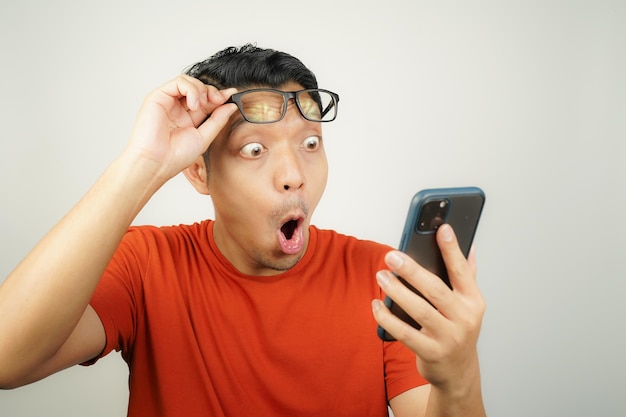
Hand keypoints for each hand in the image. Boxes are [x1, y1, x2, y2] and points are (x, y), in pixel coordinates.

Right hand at [125, 74, 236, 181]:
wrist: (157, 162)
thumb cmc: (175, 156)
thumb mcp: (204, 137)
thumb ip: (217, 120)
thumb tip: (231, 106)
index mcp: (189, 118)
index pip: (207, 101)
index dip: (220, 96)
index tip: (232, 95)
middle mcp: (178, 108)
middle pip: (199, 89)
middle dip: (212, 92)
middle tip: (219, 100)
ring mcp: (168, 101)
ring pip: (189, 82)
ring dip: (202, 89)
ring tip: (203, 104)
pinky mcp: (158, 96)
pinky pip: (179, 82)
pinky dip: (191, 89)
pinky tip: (194, 104)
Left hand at [372, 224, 484, 392]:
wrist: (459, 372)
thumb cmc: (458, 330)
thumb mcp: (469, 304)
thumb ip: (467, 275)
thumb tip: (470, 246)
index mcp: (473, 301)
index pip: (462, 270)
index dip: (452, 249)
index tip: (441, 228)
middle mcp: (464, 318)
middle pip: (435, 289)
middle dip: (412, 270)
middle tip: (392, 256)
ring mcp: (448, 337)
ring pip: (419, 310)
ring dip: (397, 291)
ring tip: (382, 276)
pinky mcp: (431, 352)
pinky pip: (405, 333)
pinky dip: (388, 318)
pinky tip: (377, 305)